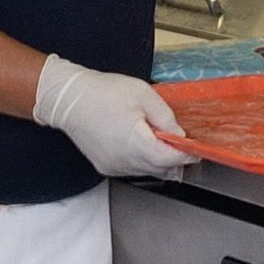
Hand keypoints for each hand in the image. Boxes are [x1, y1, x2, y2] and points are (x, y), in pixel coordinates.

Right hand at [33, 54, 194, 178]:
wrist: (67, 99)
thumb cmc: (101, 92)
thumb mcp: (142, 94)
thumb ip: (165, 117)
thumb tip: (179, 135)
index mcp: (134, 142)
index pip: (169, 158)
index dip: (185, 155)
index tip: (195, 150)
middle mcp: (124, 160)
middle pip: (160, 168)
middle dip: (174, 158)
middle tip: (182, 145)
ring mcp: (114, 166)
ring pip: (147, 171)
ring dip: (158, 159)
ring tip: (156, 138)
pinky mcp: (106, 167)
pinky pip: (132, 169)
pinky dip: (141, 160)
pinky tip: (138, 143)